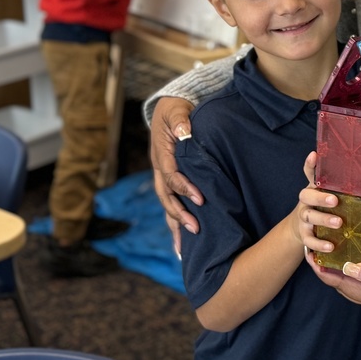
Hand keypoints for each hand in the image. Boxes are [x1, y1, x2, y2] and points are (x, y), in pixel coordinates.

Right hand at [149, 96, 202, 254]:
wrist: (170, 110)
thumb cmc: (176, 109)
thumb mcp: (177, 110)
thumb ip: (180, 120)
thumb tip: (183, 132)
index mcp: (161, 154)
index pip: (171, 176)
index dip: (184, 188)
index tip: (200, 198)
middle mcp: (160, 170)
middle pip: (166, 197)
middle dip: (179, 214)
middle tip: (196, 228)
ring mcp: (163, 178)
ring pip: (167, 206)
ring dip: (175, 226)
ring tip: (183, 250)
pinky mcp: (171, 183)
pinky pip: (172, 205)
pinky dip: (176, 224)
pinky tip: (182, 244)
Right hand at [293, 152, 343, 252]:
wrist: (300, 227)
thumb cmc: (319, 206)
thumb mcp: (325, 193)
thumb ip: (334, 181)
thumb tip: (350, 167)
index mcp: (312, 189)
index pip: (309, 174)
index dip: (310, 165)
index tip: (314, 155)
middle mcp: (305, 202)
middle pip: (308, 197)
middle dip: (321, 198)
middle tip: (335, 200)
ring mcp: (304, 219)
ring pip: (309, 218)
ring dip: (323, 220)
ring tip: (338, 223)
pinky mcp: (304, 236)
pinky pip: (310, 241)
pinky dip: (319, 245)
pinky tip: (330, 247)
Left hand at [305, 251, 360, 311]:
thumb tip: (349, 268)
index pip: (341, 284)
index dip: (323, 270)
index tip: (309, 254)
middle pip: (344, 279)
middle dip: (329, 264)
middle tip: (317, 246)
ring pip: (355, 274)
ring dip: (342, 262)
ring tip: (330, 246)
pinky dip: (358, 259)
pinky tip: (355, 247)